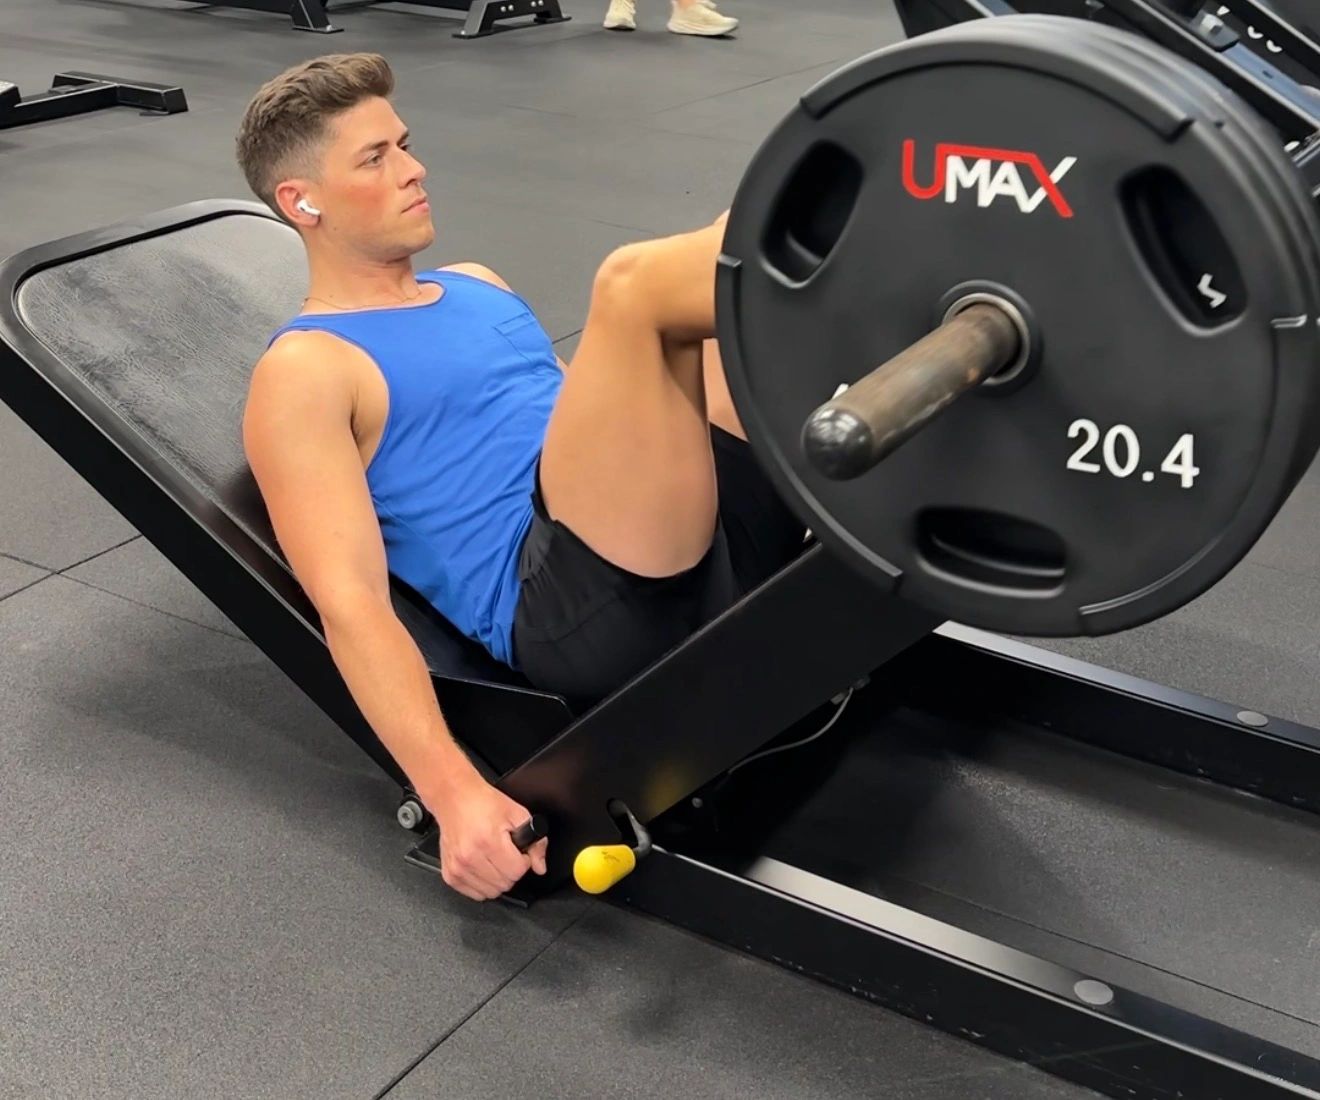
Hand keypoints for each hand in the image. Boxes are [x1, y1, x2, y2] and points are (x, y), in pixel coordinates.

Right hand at [432, 777, 548, 900]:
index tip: (519, 852)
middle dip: (512, 870)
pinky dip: (483, 885)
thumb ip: (535, 843)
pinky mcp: (450, 875)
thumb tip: (540, 867)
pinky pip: (475, 894)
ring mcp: (458, 868)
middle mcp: (470, 857)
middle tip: (507, 854)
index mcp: (488, 841)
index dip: (524, 861)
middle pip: (505, 884)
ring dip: (498, 879)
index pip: (517, 871)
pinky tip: (483, 867)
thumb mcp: (517, 815)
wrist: (454, 798)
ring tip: (494, 860)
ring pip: (491, 892)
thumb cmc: (483, 803)